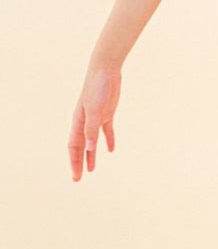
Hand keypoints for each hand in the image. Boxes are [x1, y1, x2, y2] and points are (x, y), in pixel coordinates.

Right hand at [68, 64, 121, 180]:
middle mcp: (85, 122)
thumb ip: (91, 130)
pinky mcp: (108, 112)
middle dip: (80, 162)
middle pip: (81, 147)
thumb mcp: (94, 110)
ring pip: (93, 141)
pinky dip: (108, 140)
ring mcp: (97, 117)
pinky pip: (107, 130)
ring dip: (92, 154)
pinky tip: (111, 150)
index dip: (74, 162)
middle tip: (78, 178)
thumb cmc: (96, 88)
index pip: (74, 147)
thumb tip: (89, 149)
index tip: (76, 176)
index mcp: (78, 122)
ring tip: (92, 169)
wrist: (106, 70)